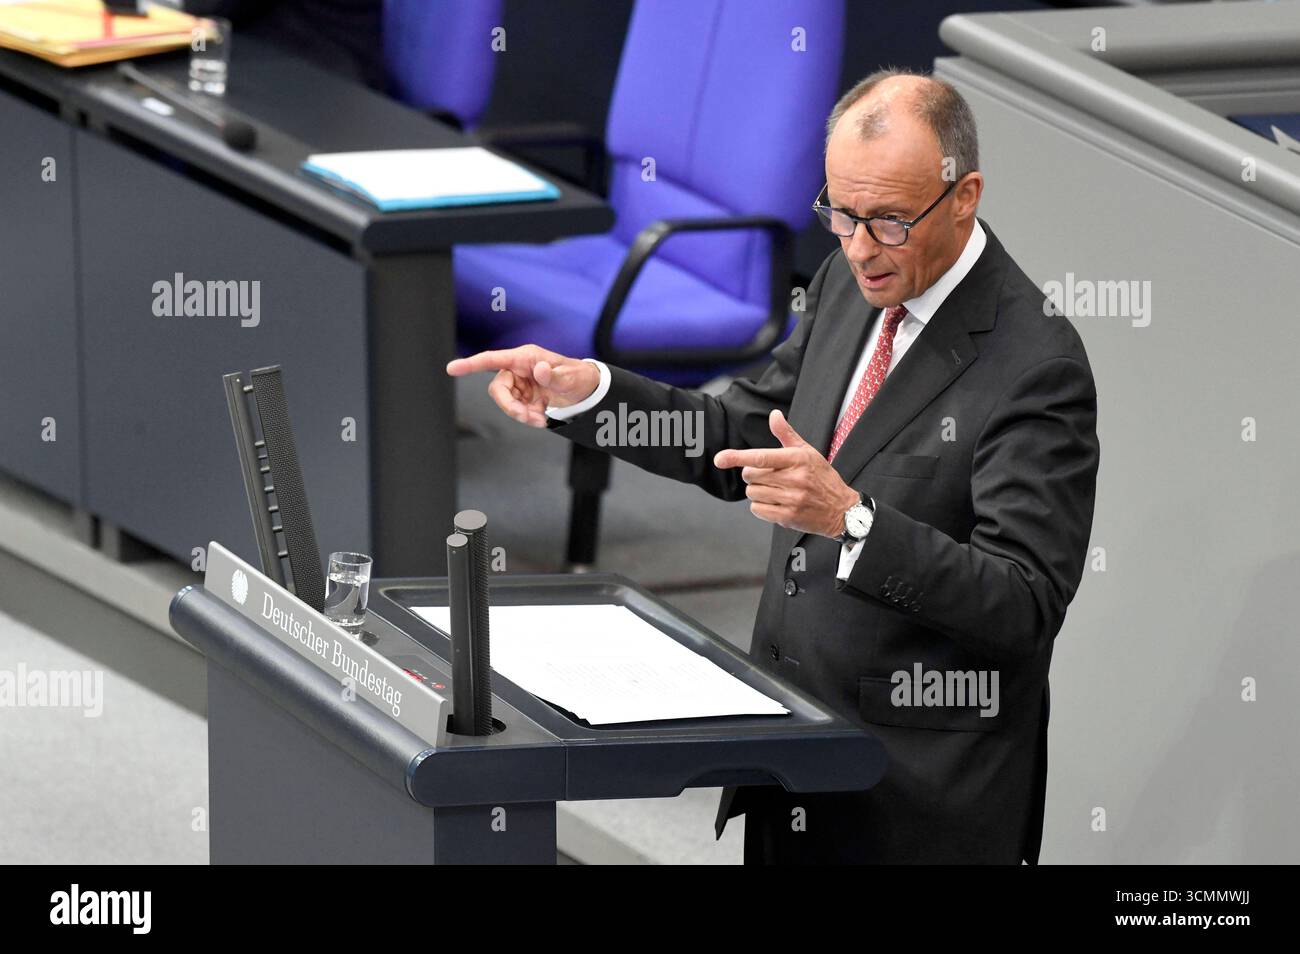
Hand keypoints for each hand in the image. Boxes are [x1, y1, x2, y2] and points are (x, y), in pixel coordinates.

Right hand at [446, 345, 601, 427]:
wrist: (588, 390)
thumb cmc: (579, 377)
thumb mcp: (571, 377)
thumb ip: (554, 375)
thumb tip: (539, 370)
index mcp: (526, 357)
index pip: (493, 359)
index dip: (471, 364)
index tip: (452, 368)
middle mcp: (519, 369)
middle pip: (497, 388)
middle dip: (509, 406)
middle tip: (527, 417)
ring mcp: (521, 384)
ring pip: (505, 402)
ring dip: (519, 414)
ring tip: (540, 419)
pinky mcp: (525, 397)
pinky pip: (516, 410)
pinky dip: (527, 418)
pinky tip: (542, 418)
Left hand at [714, 410, 859, 537]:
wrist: (841, 509)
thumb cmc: (822, 477)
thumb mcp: (807, 452)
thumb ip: (786, 434)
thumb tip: (774, 415)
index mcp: (797, 459)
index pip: (761, 457)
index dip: (737, 457)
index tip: (720, 459)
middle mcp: (794, 479)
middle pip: (751, 476)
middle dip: (754, 475)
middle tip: (769, 476)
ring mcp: (791, 499)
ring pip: (753, 493)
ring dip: (758, 491)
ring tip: (775, 490)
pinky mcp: (788, 517)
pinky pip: (757, 509)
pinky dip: (760, 506)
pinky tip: (775, 502)